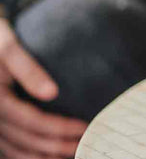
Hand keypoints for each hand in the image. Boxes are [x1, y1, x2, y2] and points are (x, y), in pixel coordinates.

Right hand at [0, 16, 87, 157]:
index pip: (32, 121)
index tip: (83, 128)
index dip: (58, 128)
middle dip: (56, 146)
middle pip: (26, 139)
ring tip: (71, 154)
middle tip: (84, 145)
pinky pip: (10, 149)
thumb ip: (29, 70)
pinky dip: (28, 156)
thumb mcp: (10, 49)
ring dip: (44, 156)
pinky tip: (47, 156)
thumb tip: (51, 92)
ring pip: (17, 150)